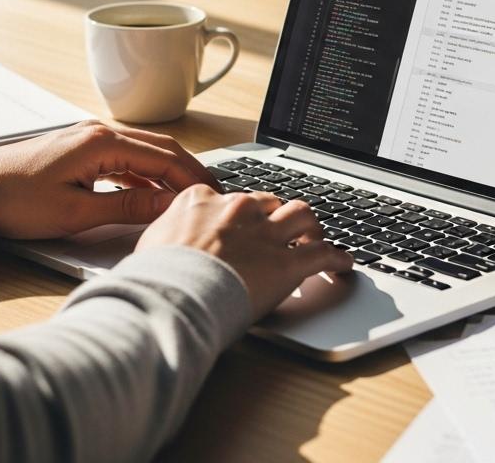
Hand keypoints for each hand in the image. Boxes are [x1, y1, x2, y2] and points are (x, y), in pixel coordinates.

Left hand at [0, 120, 217, 239]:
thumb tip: (168, 206)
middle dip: (189, 171)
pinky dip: (145, 174)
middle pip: (161, 148)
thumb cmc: (15, 201)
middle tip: (213, 195)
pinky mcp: (80, 149)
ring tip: (189, 197)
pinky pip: (125, 158)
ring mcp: (89, 138)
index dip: (193, 179)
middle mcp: (99, 132)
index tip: (215, 197)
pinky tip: (152, 194)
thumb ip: (128, 207)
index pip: (165, 158)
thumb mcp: (76, 213)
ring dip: (169, 172)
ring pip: (145, 152)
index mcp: (102, 143)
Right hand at [136, 186, 353, 318]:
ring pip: (302, 214)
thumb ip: (167, 235)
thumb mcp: (151, 244)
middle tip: (280, 230)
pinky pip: (323, 255)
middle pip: (269, 201)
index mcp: (203, 200)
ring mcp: (265, 233)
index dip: (239, 213)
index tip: (241, 224)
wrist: (172, 296)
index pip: (229, 198)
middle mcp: (238, 209)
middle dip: (276, 215)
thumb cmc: (156, 278)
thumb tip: (163, 244)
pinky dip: (337, 259)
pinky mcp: (287, 262)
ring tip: (315, 238)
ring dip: (311, 226)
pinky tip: (344, 265)